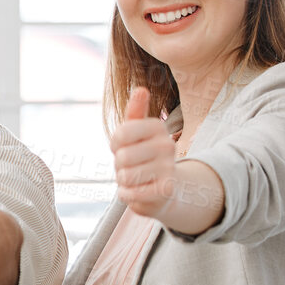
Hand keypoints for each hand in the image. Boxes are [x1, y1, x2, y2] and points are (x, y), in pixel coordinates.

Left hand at [112, 87, 177, 219]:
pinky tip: (140, 191)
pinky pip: (130, 193)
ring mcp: (169, 168)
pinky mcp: (166, 191)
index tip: (125, 147)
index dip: (115, 144)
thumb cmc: (142, 156)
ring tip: (137, 177)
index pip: (121, 133)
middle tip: (132, 166)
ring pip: (125, 176)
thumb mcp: (136, 133)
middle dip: (120, 165)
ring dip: (124, 181)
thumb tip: (140, 89)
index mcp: (158, 127)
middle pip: (122, 157)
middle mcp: (168, 145)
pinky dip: (128, 194)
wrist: (164, 189)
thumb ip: (135, 112)